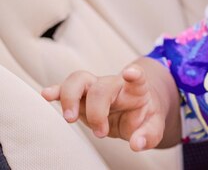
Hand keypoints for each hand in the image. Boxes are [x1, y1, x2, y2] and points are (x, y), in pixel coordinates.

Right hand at [41, 64, 165, 150]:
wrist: (134, 110)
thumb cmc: (143, 117)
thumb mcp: (152, 128)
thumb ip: (147, 135)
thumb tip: (136, 143)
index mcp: (136, 90)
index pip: (137, 77)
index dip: (134, 74)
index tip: (130, 73)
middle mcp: (114, 85)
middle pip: (101, 86)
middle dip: (96, 109)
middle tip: (100, 132)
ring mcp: (95, 89)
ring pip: (79, 80)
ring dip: (70, 97)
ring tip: (70, 118)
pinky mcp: (81, 97)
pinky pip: (65, 89)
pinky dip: (56, 92)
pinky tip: (46, 95)